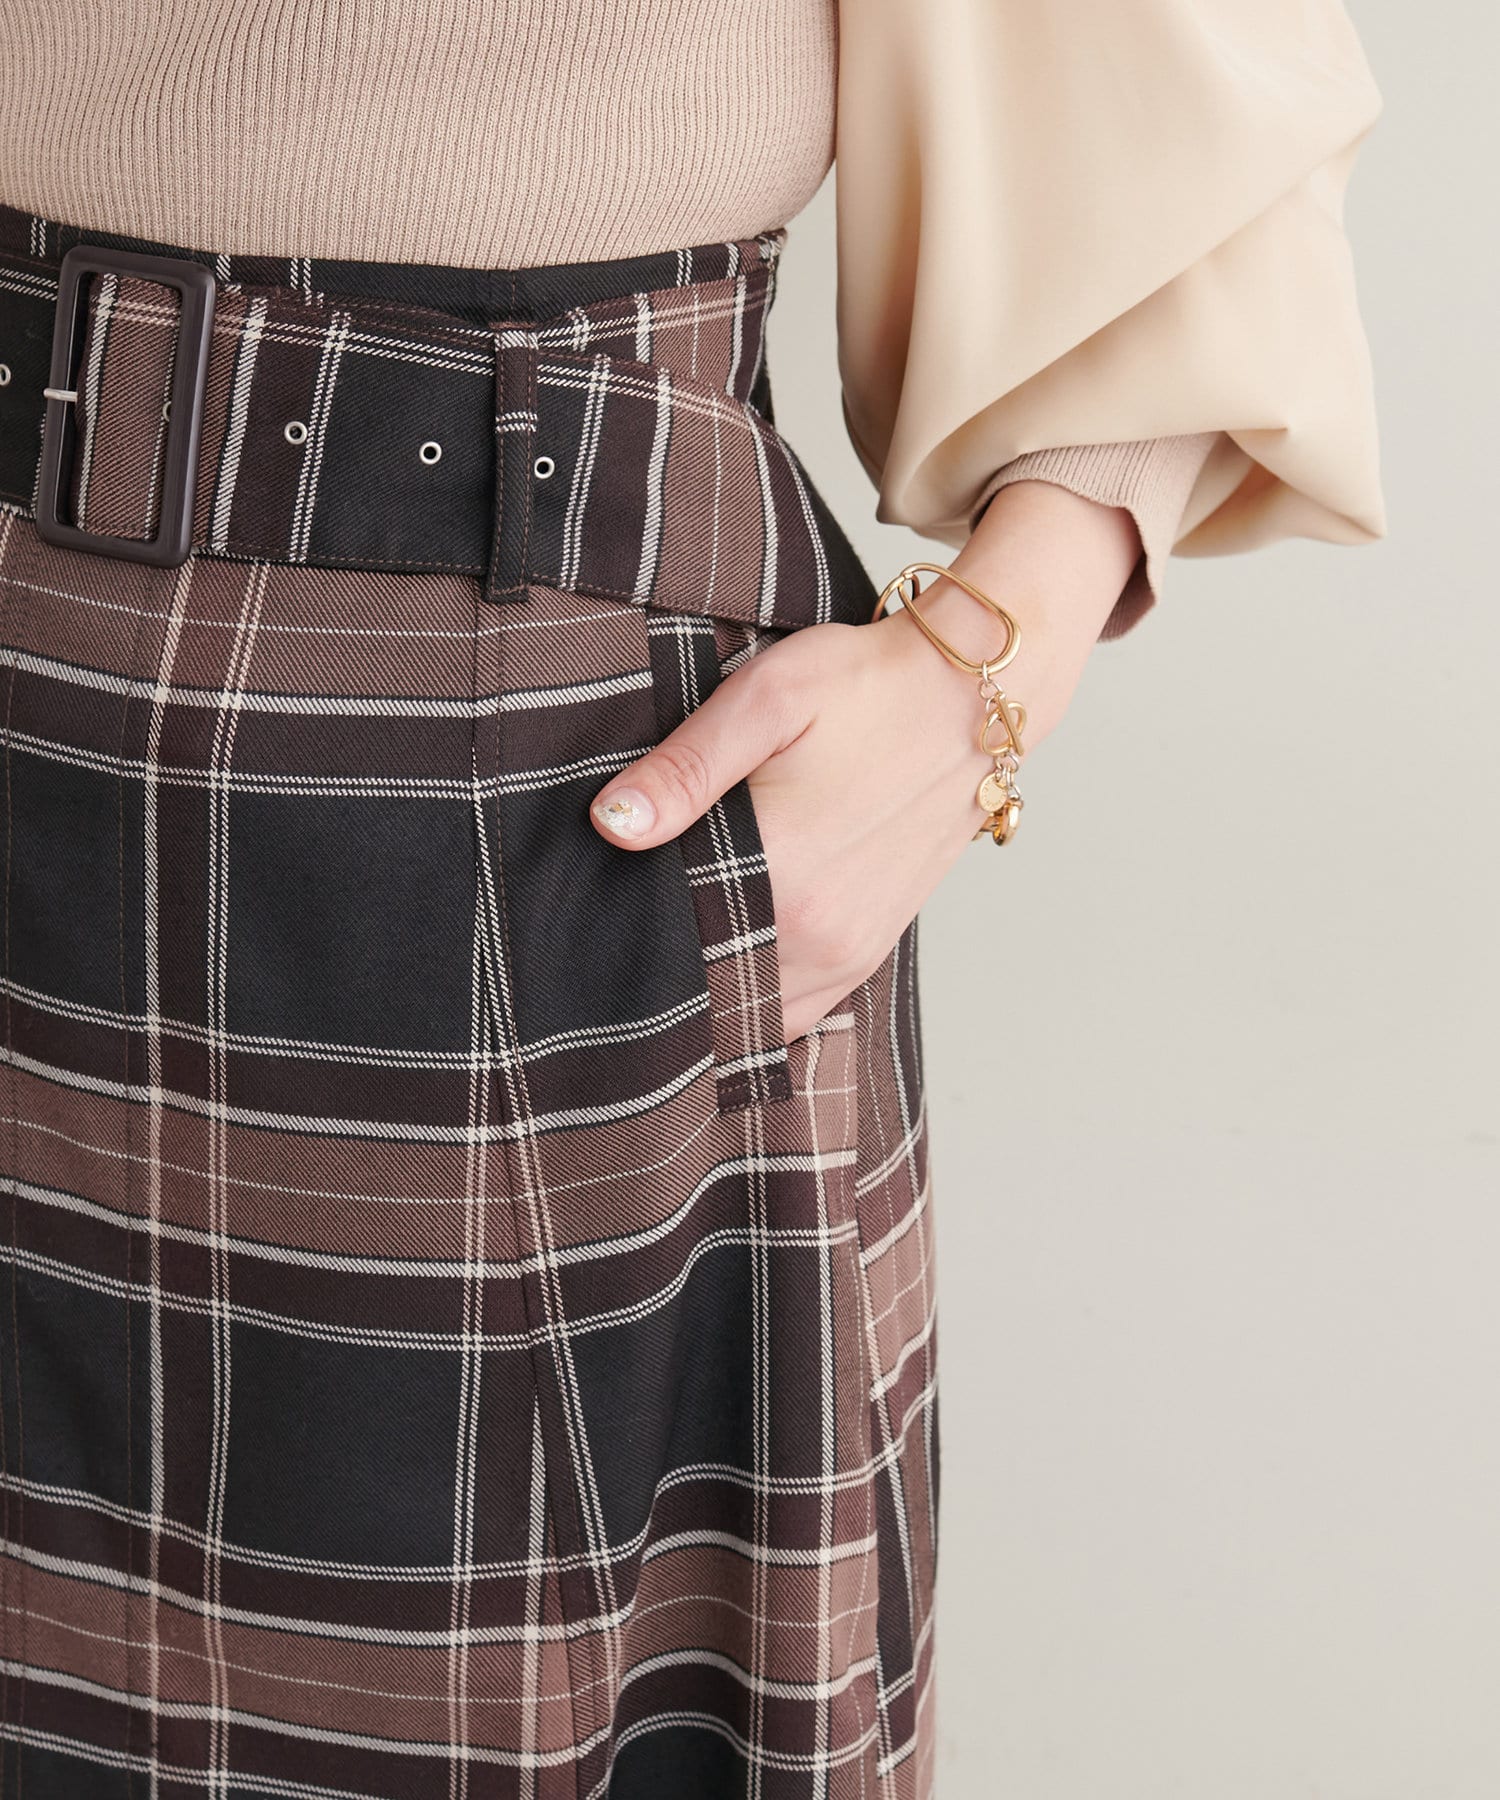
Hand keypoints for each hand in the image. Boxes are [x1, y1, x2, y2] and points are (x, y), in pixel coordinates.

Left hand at [589, 481, 1143, 1041]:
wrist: (975, 697)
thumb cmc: (869, 685)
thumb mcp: (768, 698)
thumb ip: (685, 769)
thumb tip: (611, 825)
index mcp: (784, 876)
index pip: (670, 940)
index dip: (619, 938)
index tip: (584, 925)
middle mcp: (819, 935)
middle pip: (706, 987)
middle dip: (656, 975)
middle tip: (606, 945)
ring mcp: (850, 952)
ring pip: (753, 1014)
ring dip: (706, 996)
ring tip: (658, 959)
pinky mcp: (868, 950)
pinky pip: (798, 1010)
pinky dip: (755, 1002)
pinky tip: (719, 971)